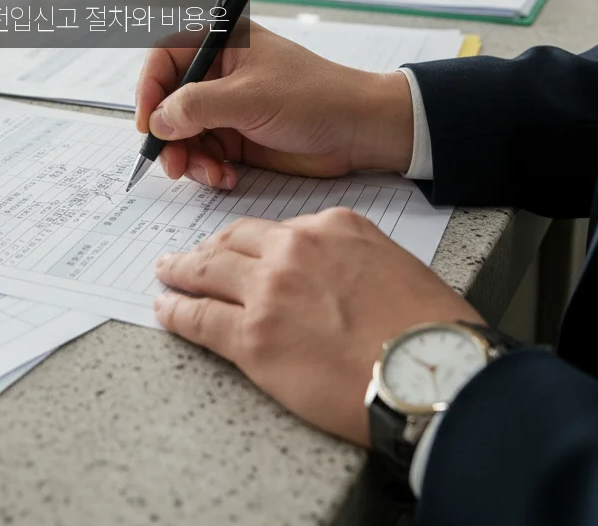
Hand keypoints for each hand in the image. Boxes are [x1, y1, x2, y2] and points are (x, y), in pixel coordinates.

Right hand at [134, 21, 413, 189]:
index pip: (165, 57)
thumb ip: (196, 106)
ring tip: (210, 175)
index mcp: (222, 41)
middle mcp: (219, 72)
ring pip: (183, 133)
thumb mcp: (249, 98)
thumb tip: (157, 121)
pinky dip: (208, 169)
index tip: (148, 123)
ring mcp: (226, 105)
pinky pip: (204, 153)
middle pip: (168, 101)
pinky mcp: (236, 136)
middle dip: (169, 136)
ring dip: (190, 158)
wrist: (359, 131)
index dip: (149, 89)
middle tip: (174, 163)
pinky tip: (227, 177)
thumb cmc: (315, 97)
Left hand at [154, 208, 480, 446]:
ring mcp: (268, 292)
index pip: (274, 230)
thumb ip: (348, 257)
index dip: (249, 242)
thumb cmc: (429, 328)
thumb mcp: (392, 263)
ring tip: (166, 272)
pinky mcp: (253, 338)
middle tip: (189, 255)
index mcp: (331, 226)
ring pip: (207, 272)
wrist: (433, 371)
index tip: (238, 250)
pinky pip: (200, 319)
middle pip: (233, 242)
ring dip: (180, 271)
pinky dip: (176, 312)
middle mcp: (293, 249)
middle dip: (207, 248)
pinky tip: (165, 308)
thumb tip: (326, 275)